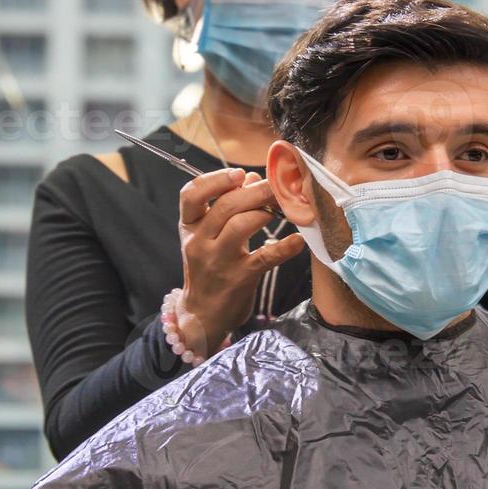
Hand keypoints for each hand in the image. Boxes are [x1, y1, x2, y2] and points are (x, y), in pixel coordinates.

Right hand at [177, 167, 305, 355]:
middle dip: (254, 191)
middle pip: (225, 206)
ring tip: (282, 206)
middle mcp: (199, 242)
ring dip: (266, 211)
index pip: (191, 195)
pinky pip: (264, 258)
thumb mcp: (208, 237)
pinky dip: (284, 247)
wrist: (203, 315)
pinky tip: (297, 240)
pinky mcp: (239, 279)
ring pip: (241, 226)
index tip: (239, 173)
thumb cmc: (209, 268)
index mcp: (189, 227)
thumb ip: (226, 207)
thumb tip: (251, 178)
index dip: (214, 179)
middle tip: (275, 185)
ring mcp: (218, 261)